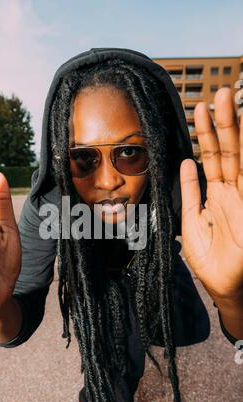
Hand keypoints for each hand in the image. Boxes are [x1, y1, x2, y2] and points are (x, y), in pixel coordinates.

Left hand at [180, 87, 242, 300]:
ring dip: (235, 133)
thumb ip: (190, 191)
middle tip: (220, 92)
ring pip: (239, 159)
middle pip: (229, 150)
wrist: (223, 285)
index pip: (213, 156)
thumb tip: (187, 163)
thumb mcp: (191, 219)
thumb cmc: (209, 256)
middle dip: (224, 122)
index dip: (207, 132)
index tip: (201, 107)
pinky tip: (241, 142)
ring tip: (229, 104)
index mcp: (218, 193)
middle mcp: (234, 191)